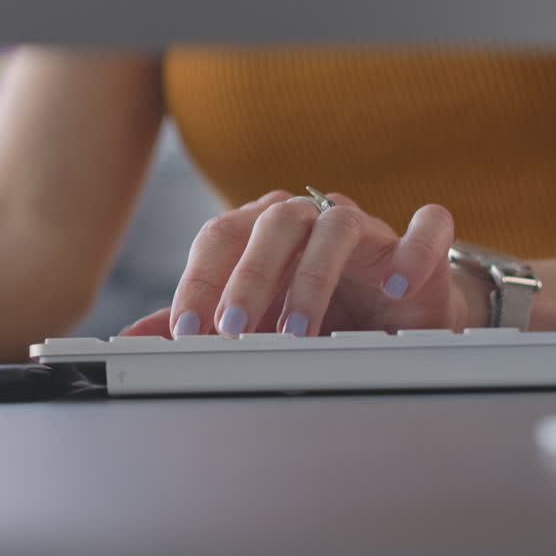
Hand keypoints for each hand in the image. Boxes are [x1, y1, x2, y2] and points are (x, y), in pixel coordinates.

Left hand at [124, 189, 472, 337]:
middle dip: (248, 278)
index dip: (199, 281)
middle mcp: (309, 217)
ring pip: (336, 225)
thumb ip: (197, 321)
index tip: (186, 331)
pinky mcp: (416, 241)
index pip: (219, 238)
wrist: (394, 312)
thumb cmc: (316, 306)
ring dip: (313, 277)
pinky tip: (397, 286)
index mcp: (261, 228)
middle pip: (271, 226)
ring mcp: (365, 225)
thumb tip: (131, 338)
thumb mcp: (250, 317)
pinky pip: (425, 226)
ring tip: (298, 329)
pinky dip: (413, 251)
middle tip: (232, 329)